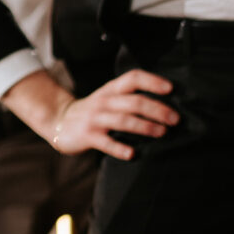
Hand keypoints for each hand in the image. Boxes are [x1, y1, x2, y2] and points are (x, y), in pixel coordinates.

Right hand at [4, 68, 176, 160]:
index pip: (133, 78)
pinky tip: (133, 154)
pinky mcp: (88, 136)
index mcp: (111, 90)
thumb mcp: (108, 98)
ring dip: (144, 126)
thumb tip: (166, 105)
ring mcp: (95, 119)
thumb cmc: (94, 111)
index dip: (152, 81)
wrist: (58, 121)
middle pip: (133, 101)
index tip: (171, 89)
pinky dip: (119, 148)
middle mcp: (104, 101)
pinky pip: (106, 143)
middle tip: (175, 119)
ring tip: (162, 132)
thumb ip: (130, 98)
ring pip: (123, 120)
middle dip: (157, 109)